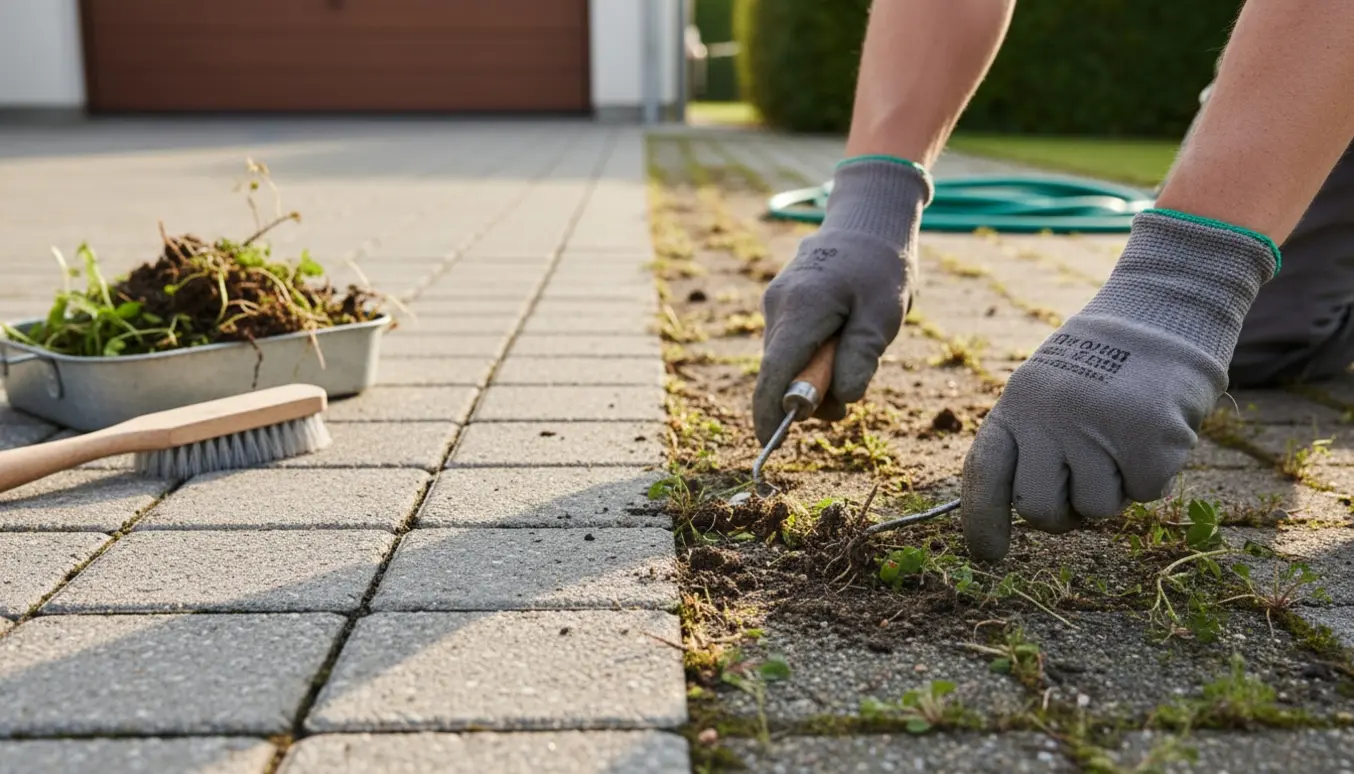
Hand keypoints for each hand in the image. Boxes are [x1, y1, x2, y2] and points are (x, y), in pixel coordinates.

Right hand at [753, 157, 930, 445]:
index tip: (769, 444)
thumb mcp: (885, 315)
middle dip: (808, 395)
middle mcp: (778, 306)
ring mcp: (775, 302)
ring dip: (813, 374)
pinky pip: (789, 344)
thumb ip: (860, 357)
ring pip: (784, 360)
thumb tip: (841, 399)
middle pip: (779, 372)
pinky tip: (839, 335)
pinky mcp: (780, 302)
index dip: (769, 413)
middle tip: (849, 394)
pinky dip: (811, 355)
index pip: (774, 374)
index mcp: (801, 309)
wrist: (868, 217)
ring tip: (853, 349)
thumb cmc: (882, 265)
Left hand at [960, 210, 1278, 560]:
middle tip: (1086, 481)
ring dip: (1115, 488)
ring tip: (1123, 435)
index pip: (985, 473)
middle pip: (1039, 509)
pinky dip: (1155, 473)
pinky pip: (1146, 493)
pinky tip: (1156, 429)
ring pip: (1097, 508)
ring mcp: (1096, 428)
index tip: (986, 556)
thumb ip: (1032, 445)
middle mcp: (1047, 417)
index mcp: (1016, 405)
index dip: (981, 520)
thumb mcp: (1048, 392)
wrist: (1165, 313)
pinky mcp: (1147, 438)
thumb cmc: (1104, 367)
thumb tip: (1026, 515)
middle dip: (1063, 514)